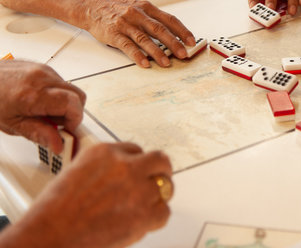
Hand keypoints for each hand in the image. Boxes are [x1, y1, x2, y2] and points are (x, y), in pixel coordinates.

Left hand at [0, 60, 85, 153]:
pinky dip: (56, 94)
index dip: (75, 121)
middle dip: (73, 113)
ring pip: (70, 89)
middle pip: (78, 96)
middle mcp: (42, 78)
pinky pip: (60, 82)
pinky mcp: (42, 67)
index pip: (73, 105)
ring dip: (64, 104)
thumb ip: (38, 134)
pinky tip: (40, 102)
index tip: (67, 131)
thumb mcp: (11, 124)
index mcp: (34, 94)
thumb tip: (58, 144)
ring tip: (44, 113)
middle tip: (57, 125)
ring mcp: (44, 69)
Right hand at [7, 143, 172, 247]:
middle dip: (161, 171)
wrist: (50, 236)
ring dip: (156, 198)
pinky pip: (164, 212)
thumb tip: (119, 172)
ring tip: (142, 207)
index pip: (135, 150)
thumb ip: (103, 168)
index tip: (137, 171)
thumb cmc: (55, 212)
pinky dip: (155, 219)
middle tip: (158, 180)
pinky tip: (141, 222)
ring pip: (165, 187)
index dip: (137, 164)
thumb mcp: (77, 172)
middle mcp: (125, 166)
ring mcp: (137, 188)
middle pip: (160, 160)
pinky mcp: (145, 213)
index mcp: (105, 152)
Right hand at [81, 0, 195, 67]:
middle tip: (183, 54)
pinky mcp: (114, 34)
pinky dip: (137, 55)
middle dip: (174, 43)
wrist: (90, 6)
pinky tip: (144, 63)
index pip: (169, 19)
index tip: (191, 41)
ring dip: (157, 52)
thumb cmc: (116, 9)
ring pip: (145, 39)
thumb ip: (153, 19)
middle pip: (160, 29)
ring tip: (167, 62)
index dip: (182, 31)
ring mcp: (125, 24)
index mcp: (146, 8)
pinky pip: (127, 46)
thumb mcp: (137, 8)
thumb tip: (173, 35)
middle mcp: (138, 14)